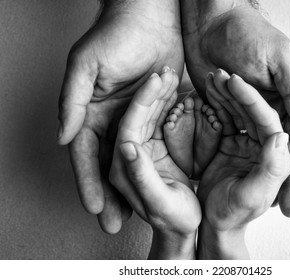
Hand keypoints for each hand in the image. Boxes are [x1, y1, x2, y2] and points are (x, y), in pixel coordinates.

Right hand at [57, 0, 183, 232]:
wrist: (152, 17)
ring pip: (132, 161)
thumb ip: (73, 102)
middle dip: (110, 195)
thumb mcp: (87, 66)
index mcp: (90, 113)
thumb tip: (62, 138)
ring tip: (138, 215)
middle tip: (114, 225)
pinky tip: (163, 184)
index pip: (87, 156)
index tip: (94, 209)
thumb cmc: (116, 36)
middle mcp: (111, 121)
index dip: (88, 183)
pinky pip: (156, 145)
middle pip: (109, 166)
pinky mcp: (157, 114)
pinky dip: (156, 166)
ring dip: (133, 188)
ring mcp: (135, 120)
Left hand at [110, 70, 200, 258]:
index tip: (155, 80)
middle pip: (135, 116)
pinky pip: (159, 120)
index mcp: (121, 169)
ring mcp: (140, 148)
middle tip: (166, 70)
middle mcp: (126, 156)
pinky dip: (168, 104)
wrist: (186, 225)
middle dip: (150, 92)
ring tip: (173, 73)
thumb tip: (127, 148)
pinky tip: (177, 89)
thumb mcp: (161, 203)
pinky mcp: (154, 146)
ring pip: (147, 114)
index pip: (127, 128)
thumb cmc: (174, 220)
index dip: (141, 102)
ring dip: (159, 94)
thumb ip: (141, 177)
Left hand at [181, 3, 289, 216]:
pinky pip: (231, 138)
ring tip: (264, 202)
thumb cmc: (248, 34)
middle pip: (279, 151)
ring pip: (256, 150)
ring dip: (262, 173)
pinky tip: (236, 175)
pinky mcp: (223, 110)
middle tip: (288, 209)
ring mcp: (245, 112)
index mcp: (287, 98)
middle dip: (285, 180)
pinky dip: (235, 157)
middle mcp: (269, 109)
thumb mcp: (278, 59)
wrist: (211, 24)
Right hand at [197, 73, 289, 258]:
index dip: (252, 99)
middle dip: (237, 91)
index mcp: (275, 156)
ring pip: (238, 111)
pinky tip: (206, 90)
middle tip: (220, 73)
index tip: (236, 81)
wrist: (211, 221)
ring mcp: (246, 142)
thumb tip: (283, 136)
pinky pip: (224, 119)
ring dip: (226, 94)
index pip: (268, 121)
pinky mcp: (229, 142)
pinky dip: (215, 104)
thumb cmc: (233, 214)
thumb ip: (271, 169)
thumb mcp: (252, 196)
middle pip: (252, 111)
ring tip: (212, 76)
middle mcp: (264, 145)